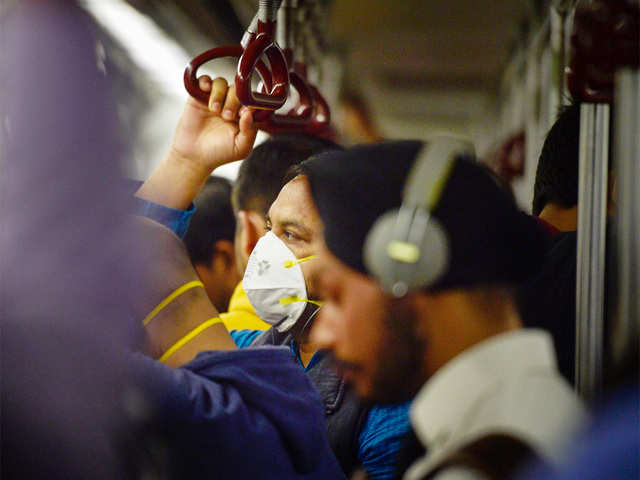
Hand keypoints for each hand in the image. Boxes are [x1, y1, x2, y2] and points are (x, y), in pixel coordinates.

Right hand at [136, 76, 257, 209]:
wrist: (193, 156)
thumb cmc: (219, 154)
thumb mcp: (241, 148)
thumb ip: (250, 131)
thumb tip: (251, 112)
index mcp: (244, 116)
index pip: (251, 100)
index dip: (249, 103)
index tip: (243, 113)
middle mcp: (231, 105)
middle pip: (236, 90)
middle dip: (233, 101)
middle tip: (226, 116)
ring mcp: (215, 100)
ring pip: (221, 83)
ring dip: (219, 94)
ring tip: (214, 110)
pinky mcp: (199, 97)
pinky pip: (204, 81)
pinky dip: (205, 82)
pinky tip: (205, 90)